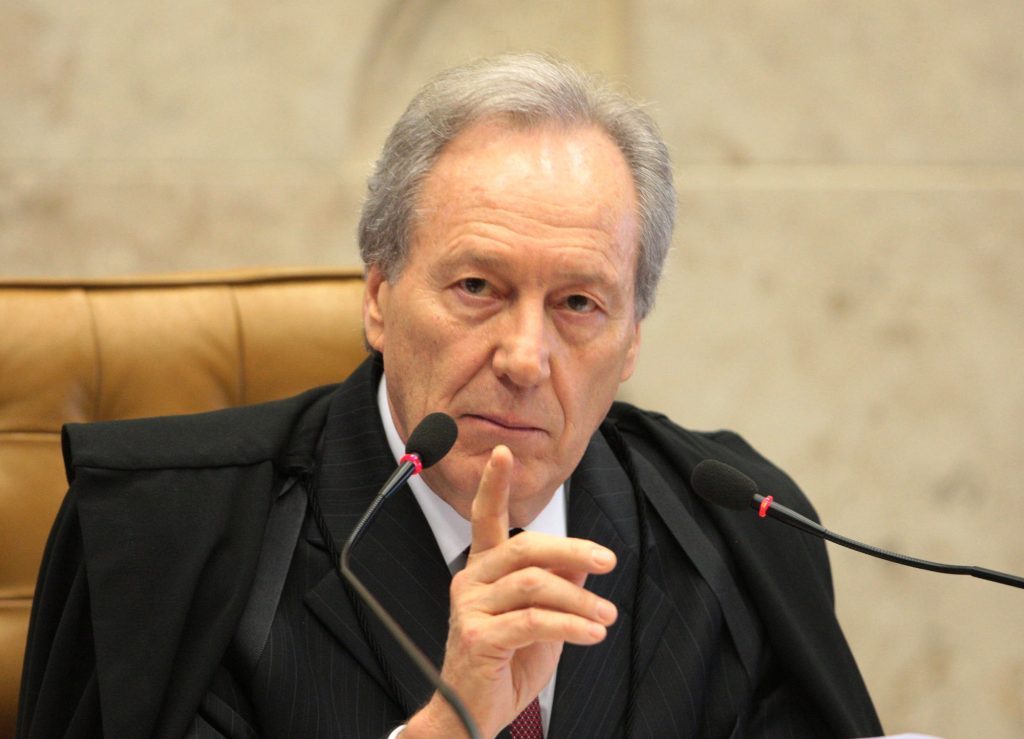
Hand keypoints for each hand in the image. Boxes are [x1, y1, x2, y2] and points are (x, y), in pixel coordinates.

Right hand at [404, 445, 617, 737]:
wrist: (473, 715)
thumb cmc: (508, 664)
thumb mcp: (542, 619)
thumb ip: (556, 584)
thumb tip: (582, 556)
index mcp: (484, 569)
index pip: (486, 517)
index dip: (495, 484)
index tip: (505, 452)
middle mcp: (471, 580)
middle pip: (525, 546)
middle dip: (572, 550)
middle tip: (607, 562)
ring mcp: (470, 607)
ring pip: (534, 583)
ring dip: (579, 598)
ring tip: (606, 616)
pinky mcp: (478, 637)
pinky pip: (532, 620)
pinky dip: (569, 625)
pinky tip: (592, 633)